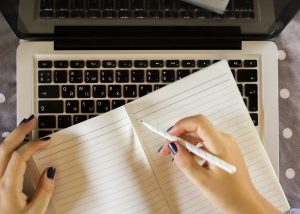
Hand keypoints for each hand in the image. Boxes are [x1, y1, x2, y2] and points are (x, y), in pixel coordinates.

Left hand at [0, 115, 54, 213]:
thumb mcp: (35, 213)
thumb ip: (45, 192)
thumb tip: (51, 171)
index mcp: (7, 187)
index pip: (20, 157)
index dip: (34, 145)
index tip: (46, 141)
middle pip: (4, 148)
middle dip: (19, 131)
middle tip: (31, 120)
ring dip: (10, 137)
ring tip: (22, 129)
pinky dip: (4, 148)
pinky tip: (10, 146)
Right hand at [160, 115, 280, 213]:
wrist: (245, 203)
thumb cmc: (229, 194)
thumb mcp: (202, 180)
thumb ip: (185, 162)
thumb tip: (173, 147)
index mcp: (221, 145)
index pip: (199, 123)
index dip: (181, 125)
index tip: (169, 135)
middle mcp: (224, 140)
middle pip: (197, 127)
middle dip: (179, 135)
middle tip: (166, 148)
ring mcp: (225, 144)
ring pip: (199, 134)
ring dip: (185, 142)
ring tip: (174, 155)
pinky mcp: (223, 149)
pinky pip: (204, 142)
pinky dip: (193, 147)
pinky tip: (187, 158)